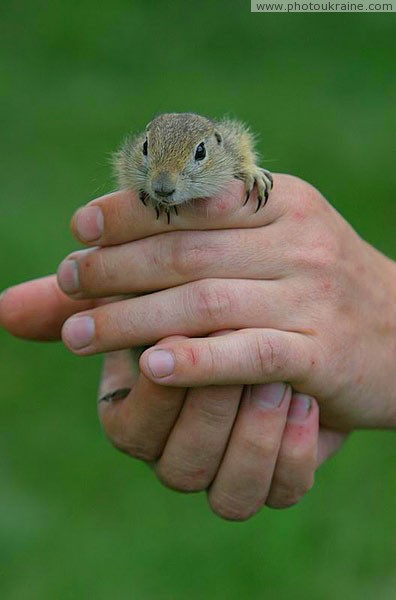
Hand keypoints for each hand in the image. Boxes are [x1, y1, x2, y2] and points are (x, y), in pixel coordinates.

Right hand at [0, 277, 344, 519]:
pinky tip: (305, 405)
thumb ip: (88, 297)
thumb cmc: (204, 299)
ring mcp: (231, 470)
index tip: (172, 349)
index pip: (130, 429)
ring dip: (250, 436)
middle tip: (236, 369)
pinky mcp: (282, 475)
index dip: (152, 394)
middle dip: (207, 413)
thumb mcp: (150, 290)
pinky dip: (292, 454)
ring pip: (229, 493)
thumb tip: (3, 309)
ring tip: (277, 383)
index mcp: (139, 417)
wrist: (290, 318)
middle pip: (179, 466)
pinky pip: (283, 489)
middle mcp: (179, 451)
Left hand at [56, 175, 395, 429]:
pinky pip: (249, 352)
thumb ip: (204, 237)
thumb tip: (119, 233)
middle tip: (66, 281)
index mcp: (281, 203)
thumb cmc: (320, 287)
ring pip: (207, 301)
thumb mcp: (273, 242)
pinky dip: (198, 359)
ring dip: (133, 318)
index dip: (131, 211)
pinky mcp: (320, 352)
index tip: (80, 228)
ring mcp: (310, 296)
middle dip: (117, 267)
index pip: (193, 199)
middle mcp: (296, 240)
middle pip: (188, 250)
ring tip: (77, 334)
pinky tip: (151, 367)